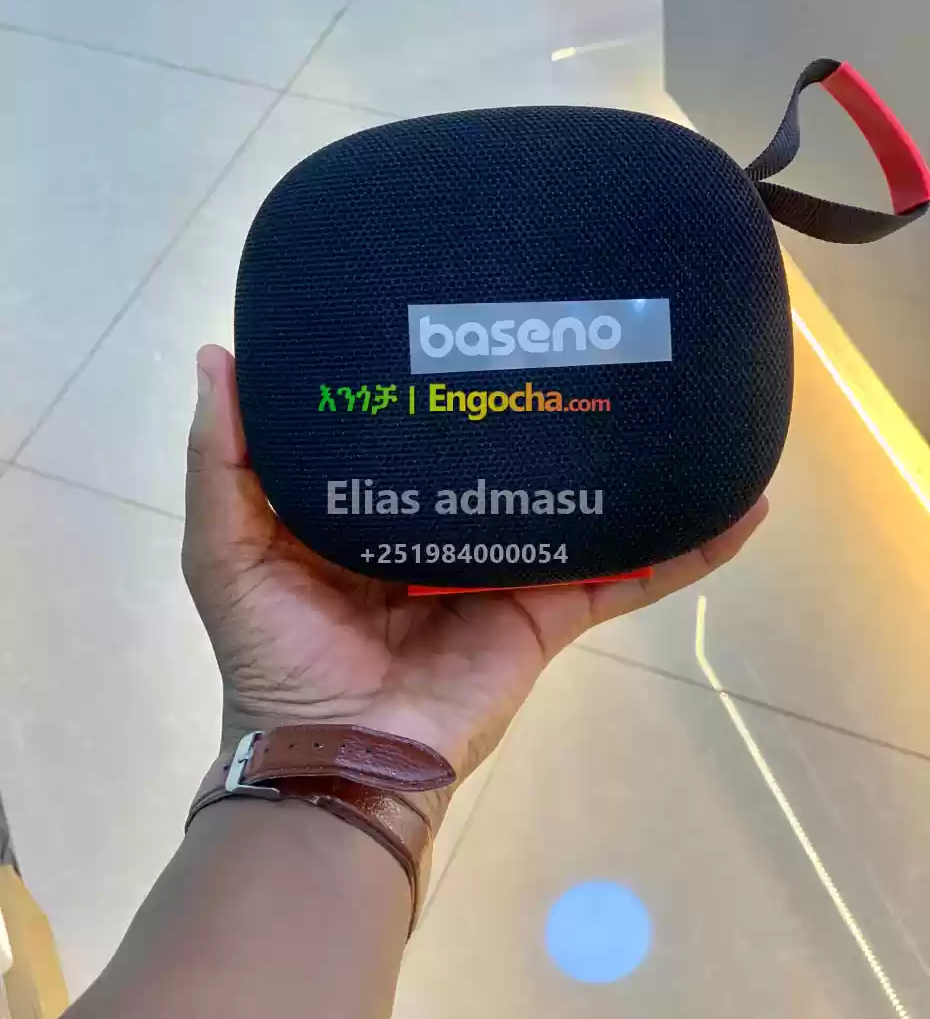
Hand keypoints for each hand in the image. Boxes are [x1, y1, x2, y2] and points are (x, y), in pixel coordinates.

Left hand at [183, 345, 767, 803]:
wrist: (338, 761)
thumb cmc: (276, 650)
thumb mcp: (227, 546)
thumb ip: (224, 457)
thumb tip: (219, 353)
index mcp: (377, 500)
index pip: (415, 420)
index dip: (440, 370)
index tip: (469, 306)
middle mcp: (449, 524)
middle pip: (506, 452)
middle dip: (541, 401)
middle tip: (579, 325)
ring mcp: (508, 566)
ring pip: (577, 502)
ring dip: (627, 460)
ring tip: (674, 390)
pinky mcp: (551, 612)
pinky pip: (629, 575)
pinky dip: (685, 548)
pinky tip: (739, 505)